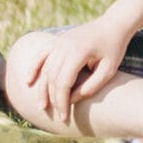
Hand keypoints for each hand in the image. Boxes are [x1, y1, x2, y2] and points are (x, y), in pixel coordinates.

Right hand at [13, 17, 136, 125]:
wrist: (112, 24)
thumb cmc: (114, 48)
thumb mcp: (109, 70)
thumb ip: (91, 86)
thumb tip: (72, 99)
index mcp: (78, 51)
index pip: (63, 82)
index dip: (62, 102)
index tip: (65, 117)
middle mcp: (65, 45)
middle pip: (53, 78)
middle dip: (54, 99)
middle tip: (59, 115)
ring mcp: (59, 42)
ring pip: (46, 69)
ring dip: (43, 89)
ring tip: (42, 106)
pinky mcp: (58, 42)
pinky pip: (42, 56)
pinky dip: (34, 69)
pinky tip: (29, 82)